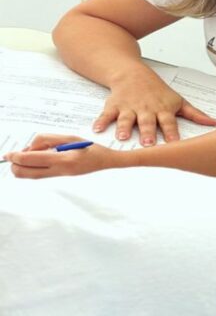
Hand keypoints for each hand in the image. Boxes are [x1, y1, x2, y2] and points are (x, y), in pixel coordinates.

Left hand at [3, 134, 122, 178]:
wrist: (107, 161)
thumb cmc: (91, 148)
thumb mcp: (69, 137)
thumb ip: (48, 141)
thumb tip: (30, 147)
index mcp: (64, 159)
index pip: (32, 160)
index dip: (17, 157)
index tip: (9, 154)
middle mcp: (61, 171)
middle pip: (28, 174)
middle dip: (16, 166)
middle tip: (13, 157)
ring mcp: (61, 176)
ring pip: (32, 176)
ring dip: (24, 167)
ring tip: (26, 156)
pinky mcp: (61, 178)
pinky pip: (40, 175)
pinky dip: (32, 168)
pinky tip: (35, 160)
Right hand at [93, 67, 215, 145]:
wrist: (132, 73)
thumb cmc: (157, 91)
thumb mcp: (178, 101)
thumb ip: (196, 115)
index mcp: (162, 110)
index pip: (169, 123)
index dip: (172, 133)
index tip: (175, 145)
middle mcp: (146, 109)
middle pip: (147, 122)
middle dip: (148, 132)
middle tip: (148, 144)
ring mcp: (129, 107)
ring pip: (126, 119)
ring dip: (124, 128)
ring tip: (122, 137)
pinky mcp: (113, 106)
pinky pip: (106, 114)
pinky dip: (101, 121)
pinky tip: (97, 129)